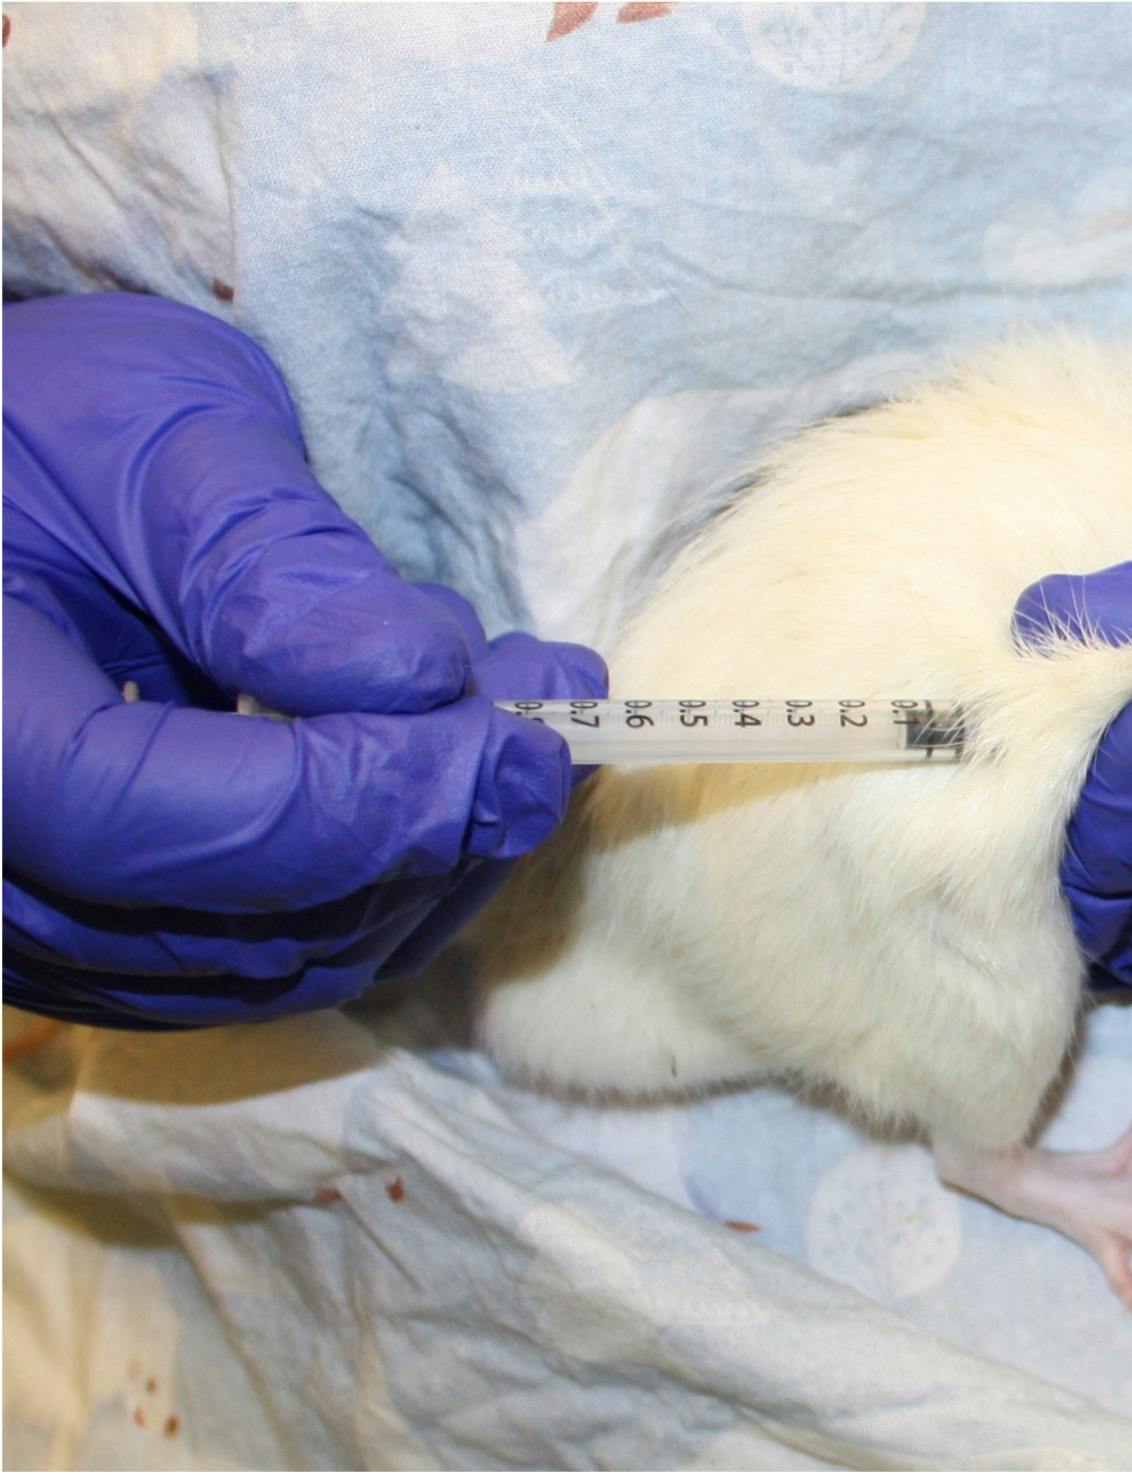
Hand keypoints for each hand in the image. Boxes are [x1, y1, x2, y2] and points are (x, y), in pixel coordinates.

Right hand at [3, 294, 606, 1026]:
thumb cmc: (41, 425)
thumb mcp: (147, 434)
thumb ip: (269, 562)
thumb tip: (419, 680)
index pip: (163, 824)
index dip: (360, 797)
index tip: (517, 741)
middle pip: (246, 919)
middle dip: (433, 820)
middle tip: (557, 708)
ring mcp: (45, 927)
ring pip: (288, 959)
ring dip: (436, 849)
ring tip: (518, 710)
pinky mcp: (116, 937)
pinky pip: (279, 952)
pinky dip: (391, 870)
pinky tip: (450, 759)